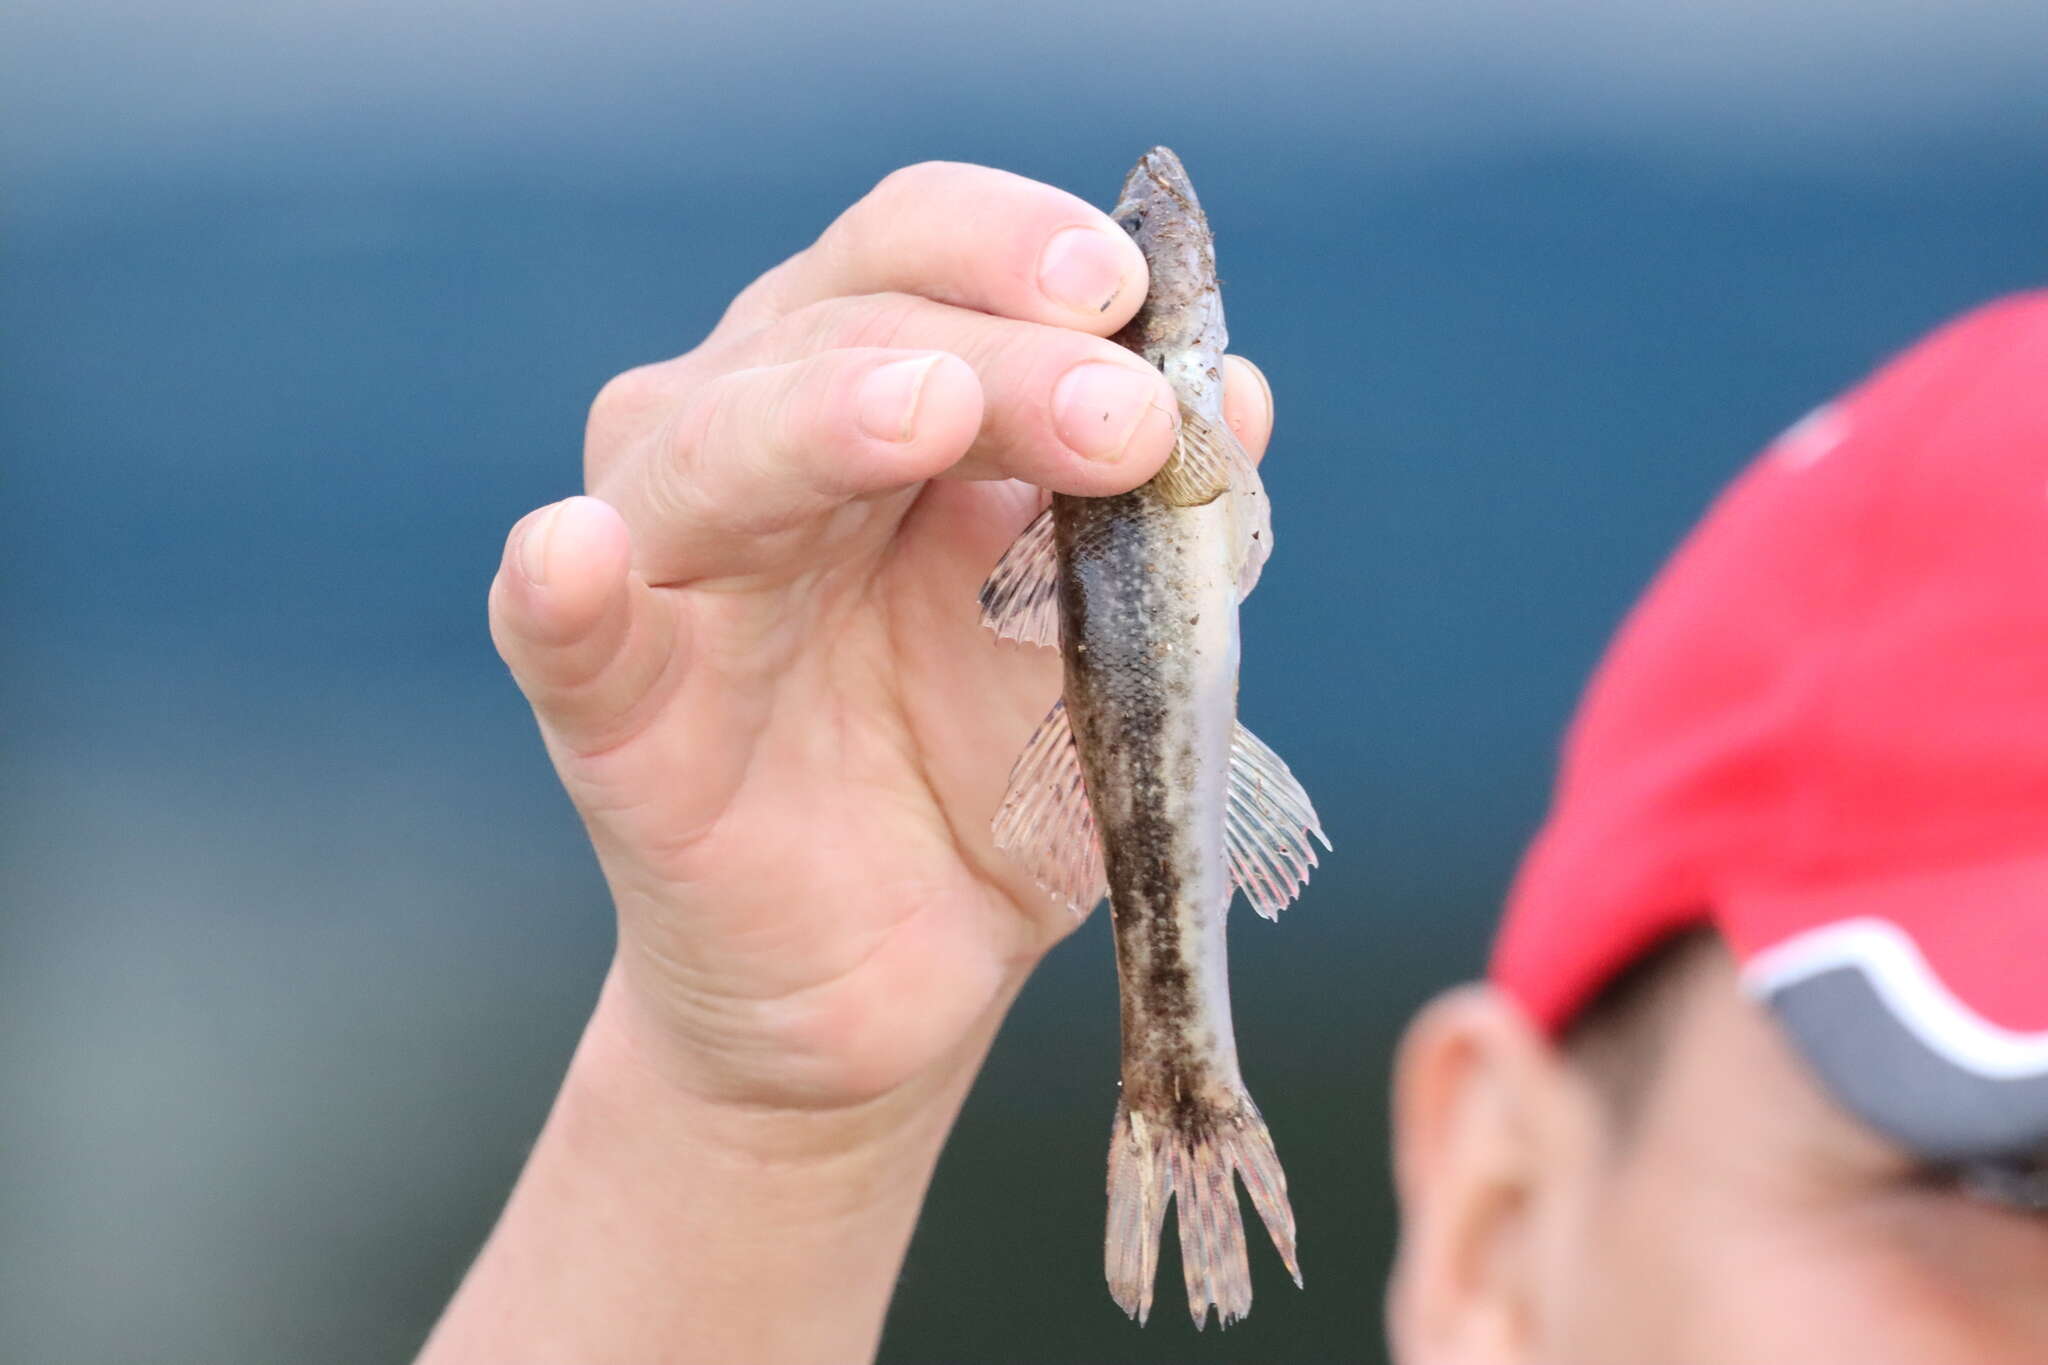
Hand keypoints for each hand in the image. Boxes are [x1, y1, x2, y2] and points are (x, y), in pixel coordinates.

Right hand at [488, 161, 1274, 1130]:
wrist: (897, 971)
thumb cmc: (991, 777)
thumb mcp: (1110, 651)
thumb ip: (1162, 532)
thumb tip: (1238, 391)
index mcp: (875, 395)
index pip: (921, 258)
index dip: (1017, 249)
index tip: (1129, 292)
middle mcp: (752, 444)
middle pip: (841, 331)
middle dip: (997, 359)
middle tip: (1123, 421)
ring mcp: (676, 579)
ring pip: (710, 447)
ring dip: (821, 417)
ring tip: (924, 412)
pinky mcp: (617, 721)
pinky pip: (570, 643)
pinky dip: (566, 595)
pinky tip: (573, 557)